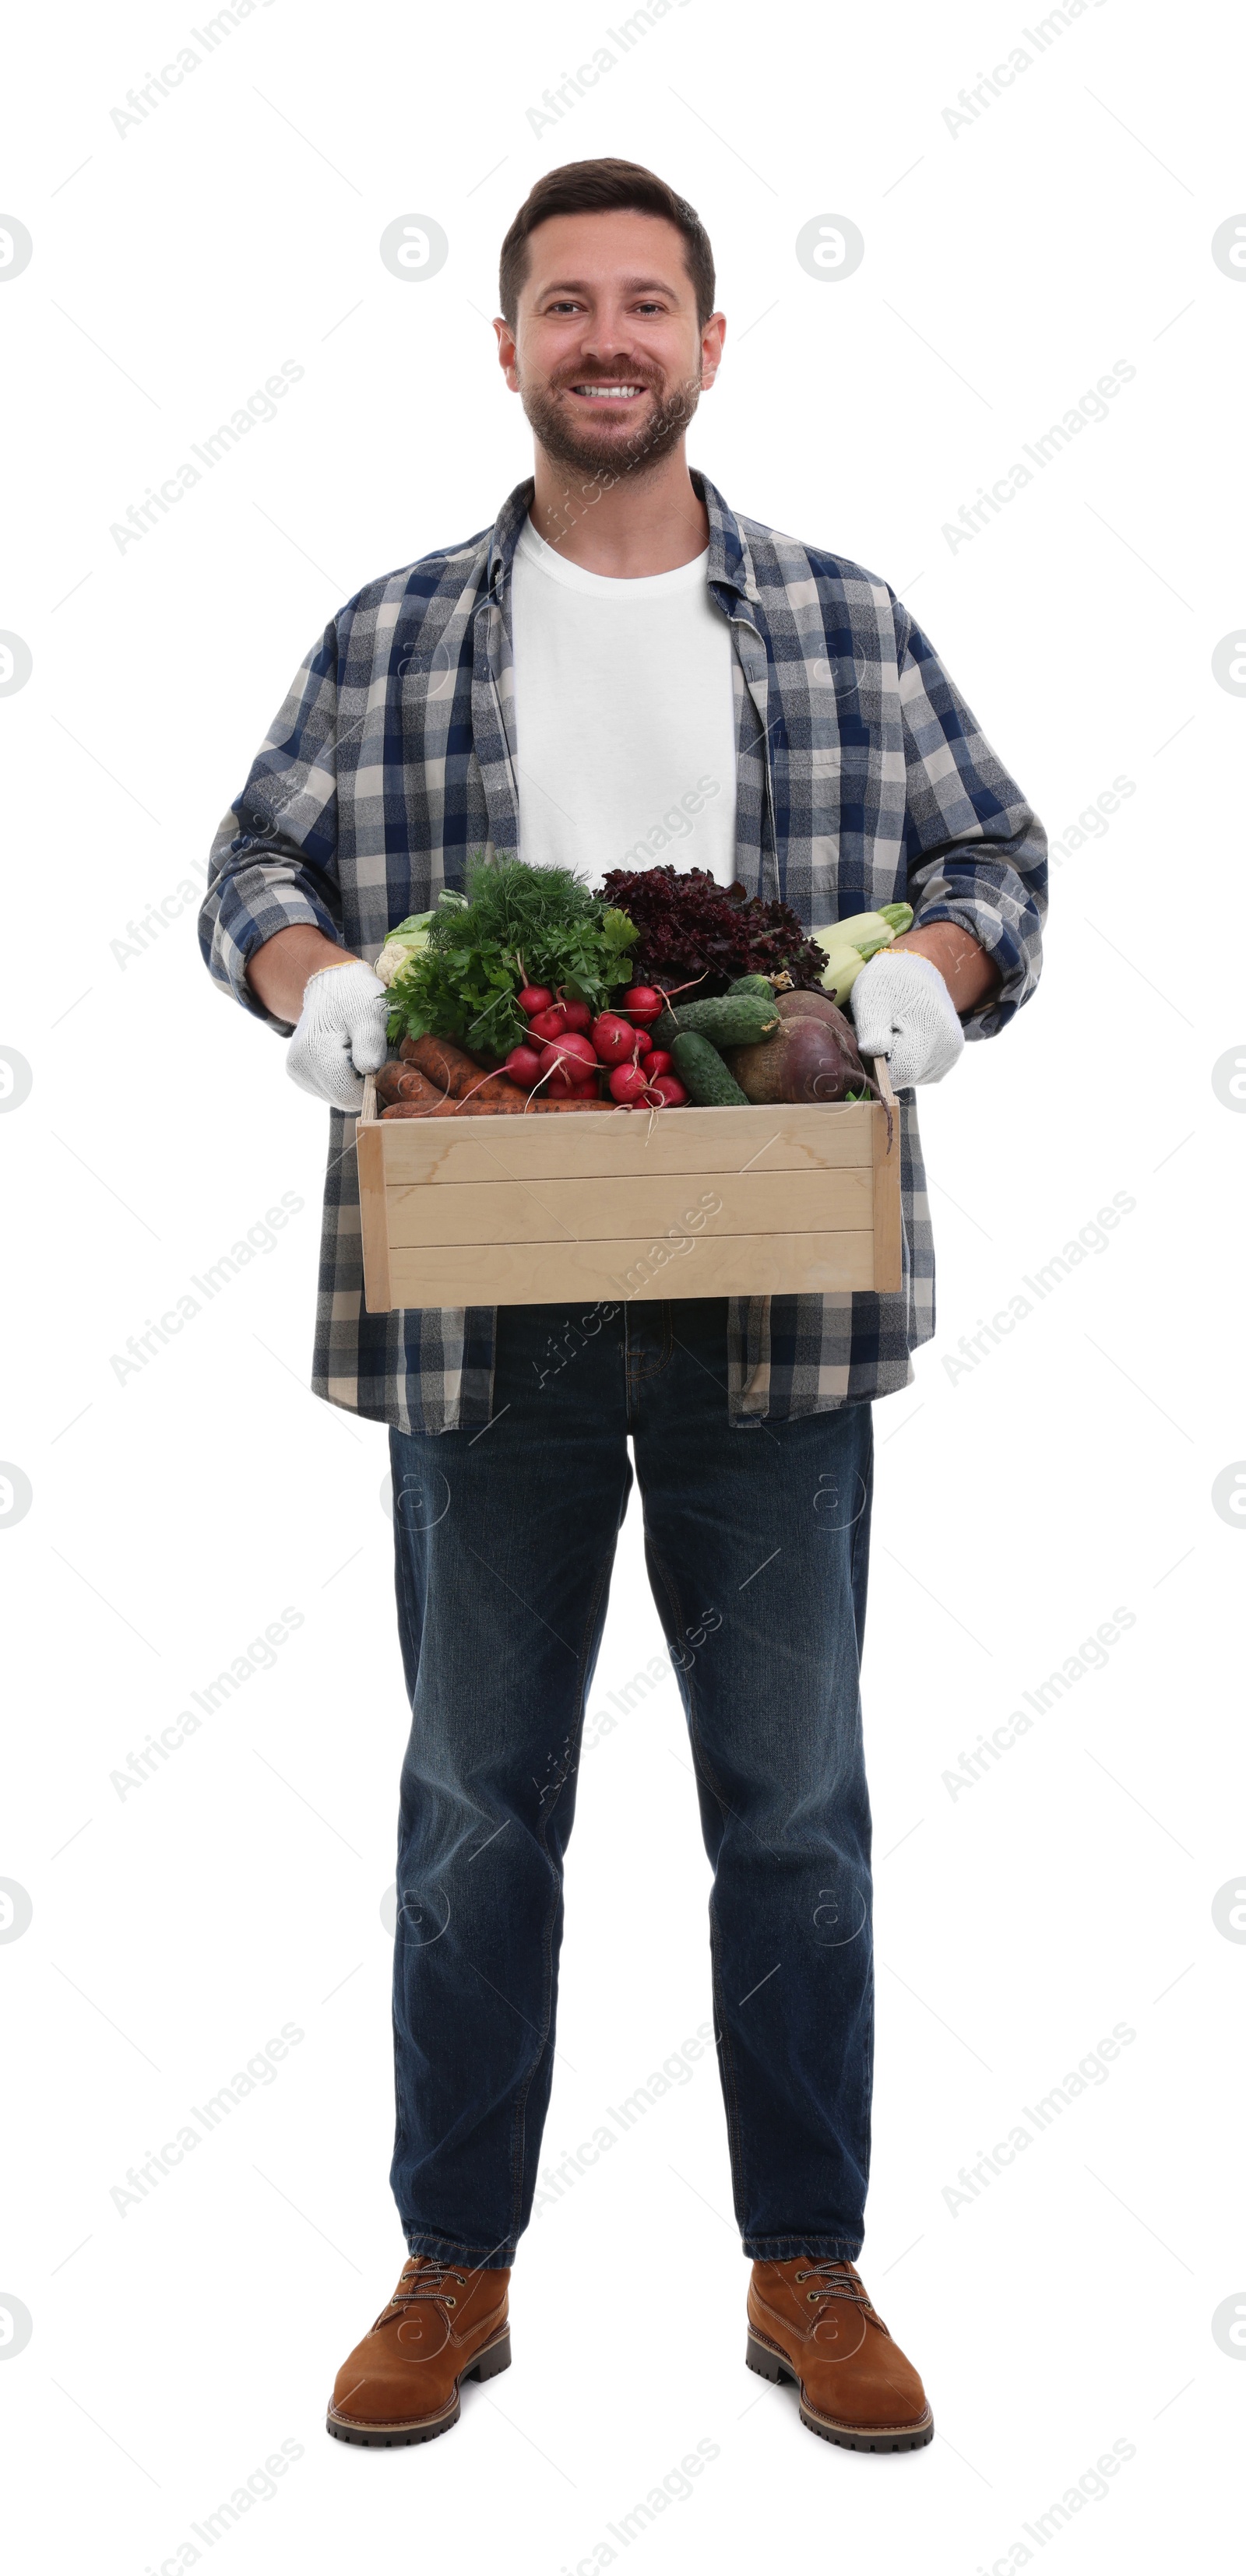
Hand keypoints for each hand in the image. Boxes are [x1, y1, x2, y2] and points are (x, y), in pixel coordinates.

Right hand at [286, 960, 387, 1108]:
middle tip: (373, 1057)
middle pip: (342, 1099)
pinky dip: (343, 1080)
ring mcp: (297, 1072)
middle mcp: (299, 1067)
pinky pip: (328, 1090)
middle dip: (363, 1085)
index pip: (348, 1094)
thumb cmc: (354, 997)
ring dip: (353, 1083)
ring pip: (336, 1097)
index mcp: (314, 1052)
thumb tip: (370, 1070)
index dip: (372, 1087)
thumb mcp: (370, 1013)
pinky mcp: (299, 1074)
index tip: (383, 1066)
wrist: (331, 984)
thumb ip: (370, 1042)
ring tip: (358, 1053)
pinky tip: (346, 1057)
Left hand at [849, 949, 964, 1089]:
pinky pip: (924, 1072)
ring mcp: (952, 1053)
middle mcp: (948, 1045)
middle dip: (888, 1064)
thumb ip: (872, 1028)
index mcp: (930, 1028)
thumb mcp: (872, 999)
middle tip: (881, 1038)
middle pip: (908, 1076)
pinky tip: (907, 1042)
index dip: (879, 1067)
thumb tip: (873, 1051)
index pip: (901, 1071)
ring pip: (916, 1077)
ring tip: (896, 1036)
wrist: (917, 971)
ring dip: (899, 1064)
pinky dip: (910, 1063)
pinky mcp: (951, 1056)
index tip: (870, 1049)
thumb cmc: (890, 984)